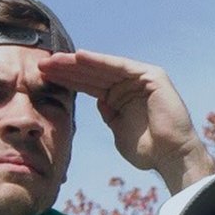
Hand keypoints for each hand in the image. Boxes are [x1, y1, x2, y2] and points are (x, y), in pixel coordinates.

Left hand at [39, 51, 211, 187]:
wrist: (172, 158)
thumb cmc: (148, 151)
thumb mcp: (119, 132)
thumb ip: (109, 116)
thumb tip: (99, 102)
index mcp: (120, 98)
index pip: (89, 85)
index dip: (68, 80)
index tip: (43, 77)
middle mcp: (130, 84)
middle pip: (93, 73)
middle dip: (68, 69)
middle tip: (42, 65)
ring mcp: (141, 78)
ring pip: (103, 67)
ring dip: (78, 62)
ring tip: (55, 60)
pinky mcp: (150, 76)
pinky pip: (120, 66)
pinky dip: (100, 61)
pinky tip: (79, 57)